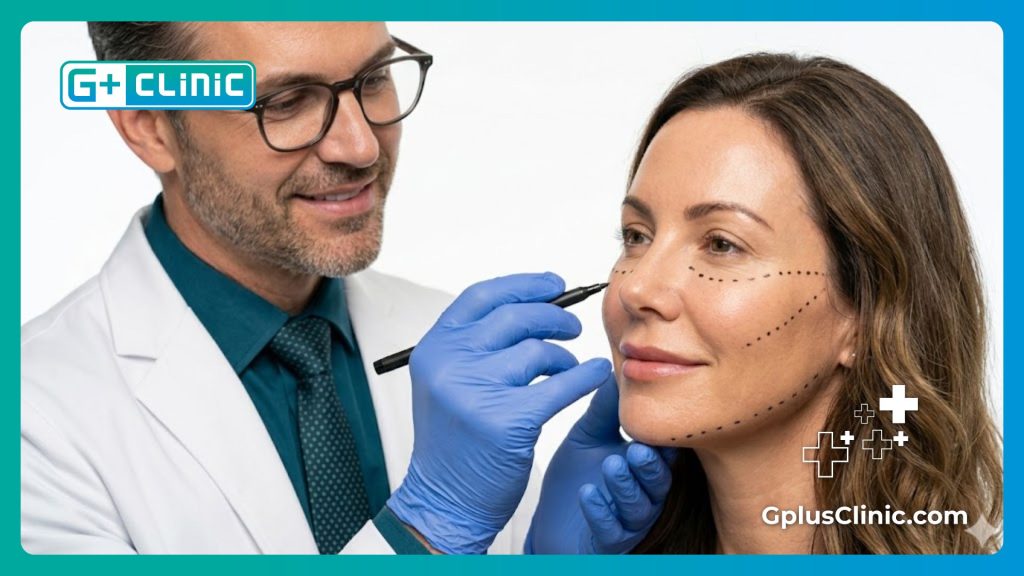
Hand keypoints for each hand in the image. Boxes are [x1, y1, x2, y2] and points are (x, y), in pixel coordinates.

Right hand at [386, 272, 611, 554]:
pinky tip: (594, 374)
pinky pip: (561, 384)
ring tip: (567, 367)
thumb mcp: (448, 382)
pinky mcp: (508, 420)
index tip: (552, 284)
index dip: (522, 285)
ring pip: (538, 350)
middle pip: (515, 316)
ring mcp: (477, 391)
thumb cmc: (454, 443)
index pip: (481, 296)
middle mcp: (450, 364)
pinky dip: (585, 375)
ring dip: (563, 355)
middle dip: (552, 317)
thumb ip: (475, 345)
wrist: (445, 500)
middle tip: (571, 327)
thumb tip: (530, 306)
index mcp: (435, 349)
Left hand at [525, 375, 674, 553]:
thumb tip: (620, 367)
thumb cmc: (574, 478)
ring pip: (639, 506)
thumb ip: (608, 408)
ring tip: (610, 466)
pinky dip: (600, 511)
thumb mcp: (589, 437)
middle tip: (636, 447)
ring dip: (626, 485)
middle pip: (660, 479)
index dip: (662, 437)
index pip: (663, 450)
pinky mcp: (608, 541)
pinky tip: (588, 494)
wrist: (551, 524)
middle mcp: (644, 494)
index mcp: (644, 466)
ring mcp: (628, 520)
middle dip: (650, 464)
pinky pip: (610, 530)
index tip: (655, 418)